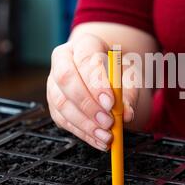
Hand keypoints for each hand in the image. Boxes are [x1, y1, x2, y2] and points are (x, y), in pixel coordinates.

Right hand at [47, 33, 136, 150]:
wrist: (107, 74)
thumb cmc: (118, 71)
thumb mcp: (130, 75)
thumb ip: (130, 93)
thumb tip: (127, 113)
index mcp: (84, 44)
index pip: (85, 59)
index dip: (96, 82)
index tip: (110, 102)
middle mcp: (63, 59)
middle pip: (66, 79)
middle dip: (87, 104)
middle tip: (108, 121)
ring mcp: (54, 82)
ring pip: (61, 102)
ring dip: (85, 123)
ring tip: (106, 135)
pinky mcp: (54, 103)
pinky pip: (63, 120)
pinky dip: (82, 133)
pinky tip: (99, 140)